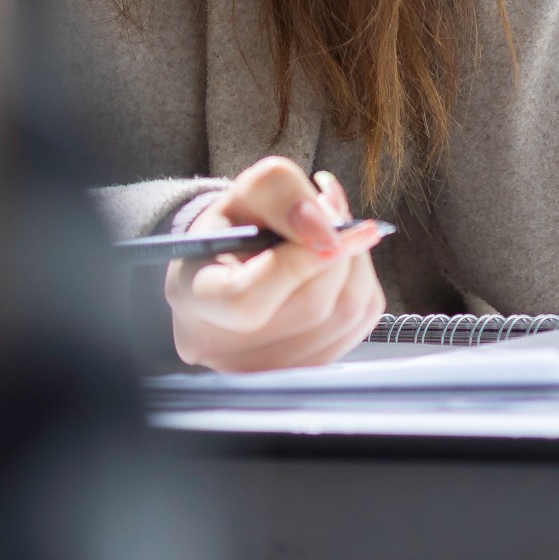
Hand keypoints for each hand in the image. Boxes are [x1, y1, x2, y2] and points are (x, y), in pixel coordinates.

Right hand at [166, 157, 386, 371]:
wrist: (232, 268)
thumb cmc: (234, 229)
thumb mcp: (243, 193)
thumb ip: (278, 191)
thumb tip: (326, 227)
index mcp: (197, 302)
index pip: (247, 299)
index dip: (298, 259)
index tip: (330, 218)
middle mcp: (228, 349)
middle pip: (311, 305)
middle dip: (337, 248)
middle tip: (330, 210)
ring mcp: (271, 368)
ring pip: (347, 312)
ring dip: (355, 259)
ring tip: (333, 230)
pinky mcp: (311, 366)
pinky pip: (361, 319)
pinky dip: (361, 278)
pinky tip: (339, 259)